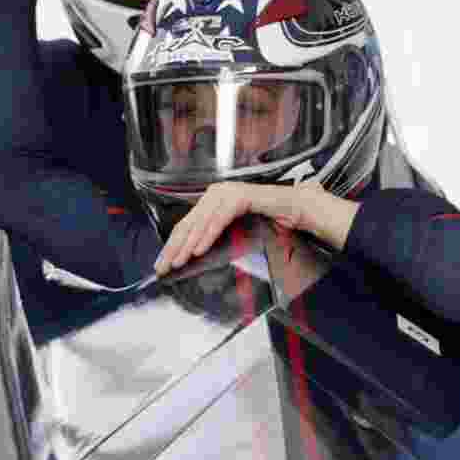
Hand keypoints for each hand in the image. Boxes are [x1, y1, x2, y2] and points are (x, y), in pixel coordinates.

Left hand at [155, 182, 310, 275]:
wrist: (296, 210)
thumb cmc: (269, 222)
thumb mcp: (235, 232)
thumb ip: (215, 237)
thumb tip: (192, 255)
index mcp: (212, 200)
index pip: (186, 225)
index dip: (172, 245)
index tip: (162, 263)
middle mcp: (216, 193)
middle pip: (188, 223)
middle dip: (174, 248)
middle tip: (163, 267)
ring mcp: (228, 192)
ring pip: (201, 222)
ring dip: (187, 245)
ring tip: (178, 262)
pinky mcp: (240, 196)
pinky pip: (219, 218)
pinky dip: (208, 235)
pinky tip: (198, 250)